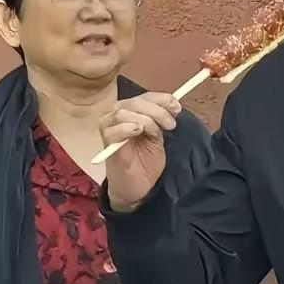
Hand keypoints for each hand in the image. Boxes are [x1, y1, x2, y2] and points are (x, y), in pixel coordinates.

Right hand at [99, 92, 181, 212]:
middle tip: (171, 124)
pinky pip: (113, 129)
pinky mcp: (106, 143)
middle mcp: (116, 116)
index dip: (161, 99)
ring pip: (124, 112)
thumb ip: (161, 120)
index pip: (144, 97)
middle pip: (135, 102)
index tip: (177, 107)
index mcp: (130, 111)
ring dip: (146, 120)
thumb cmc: (145, 161)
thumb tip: (173, 105)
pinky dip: (128, 127)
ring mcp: (109, 128)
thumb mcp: (158, 136)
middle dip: (157, 110)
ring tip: (157, 133)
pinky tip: (138, 131)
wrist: (137, 186)